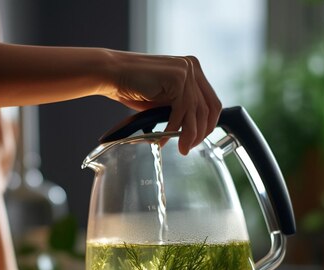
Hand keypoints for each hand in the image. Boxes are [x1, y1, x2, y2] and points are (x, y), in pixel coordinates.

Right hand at [106, 53, 221, 154]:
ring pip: (196, 112)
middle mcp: (192, 67)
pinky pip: (181, 111)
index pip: (212, 102)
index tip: (197, 139)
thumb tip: (194, 129)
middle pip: (209, 108)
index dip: (209, 124)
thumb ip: (181, 107)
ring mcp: (186, 71)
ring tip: (181, 148)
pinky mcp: (177, 78)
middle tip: (188, 147)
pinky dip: (173, 128)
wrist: (112, 74)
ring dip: (189, 134)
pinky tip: (163, 138)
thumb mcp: (165, 99)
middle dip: (201, 132)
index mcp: (193, 70)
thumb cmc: (134, 87)